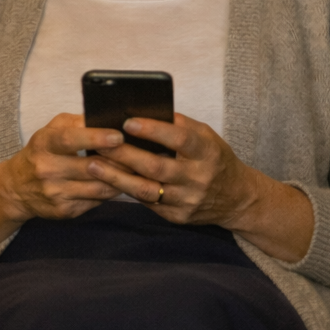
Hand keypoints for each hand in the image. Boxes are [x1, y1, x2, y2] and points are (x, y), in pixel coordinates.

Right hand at [0, 112, 128, 220]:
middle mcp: (46, 169)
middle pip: (90, 167)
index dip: (95, 138)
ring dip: (122, 178)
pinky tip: (124, 184)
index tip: (118, 136)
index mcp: (44, 143)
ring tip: (139, 169)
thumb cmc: (43, 151)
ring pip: (98, 187)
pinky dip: (112, 192)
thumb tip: (108, 118)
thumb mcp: (52, 130)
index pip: (69, 139)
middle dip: (119, 161)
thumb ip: (77, 122)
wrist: (15, 188)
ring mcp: (54, 192)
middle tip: (142, 154)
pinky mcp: (64, 211)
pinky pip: (97, 200)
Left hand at [84, 113, 259, 226]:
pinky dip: (127, 190)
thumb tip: (147, 112)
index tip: (128, 123)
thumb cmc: (216, 160)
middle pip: (156, 166)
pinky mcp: (177, 216)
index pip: (180, 139)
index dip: (154, 130)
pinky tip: (109, 180)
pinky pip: (147, 203)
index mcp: (208, 153)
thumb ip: (182, 126)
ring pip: (146, 189)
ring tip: (93, 165)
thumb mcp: (208, 138)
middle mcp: (198, 178)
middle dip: (124, 154)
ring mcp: (187, 200)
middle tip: (99, 143)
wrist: (236, 198)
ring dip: (116, 177)